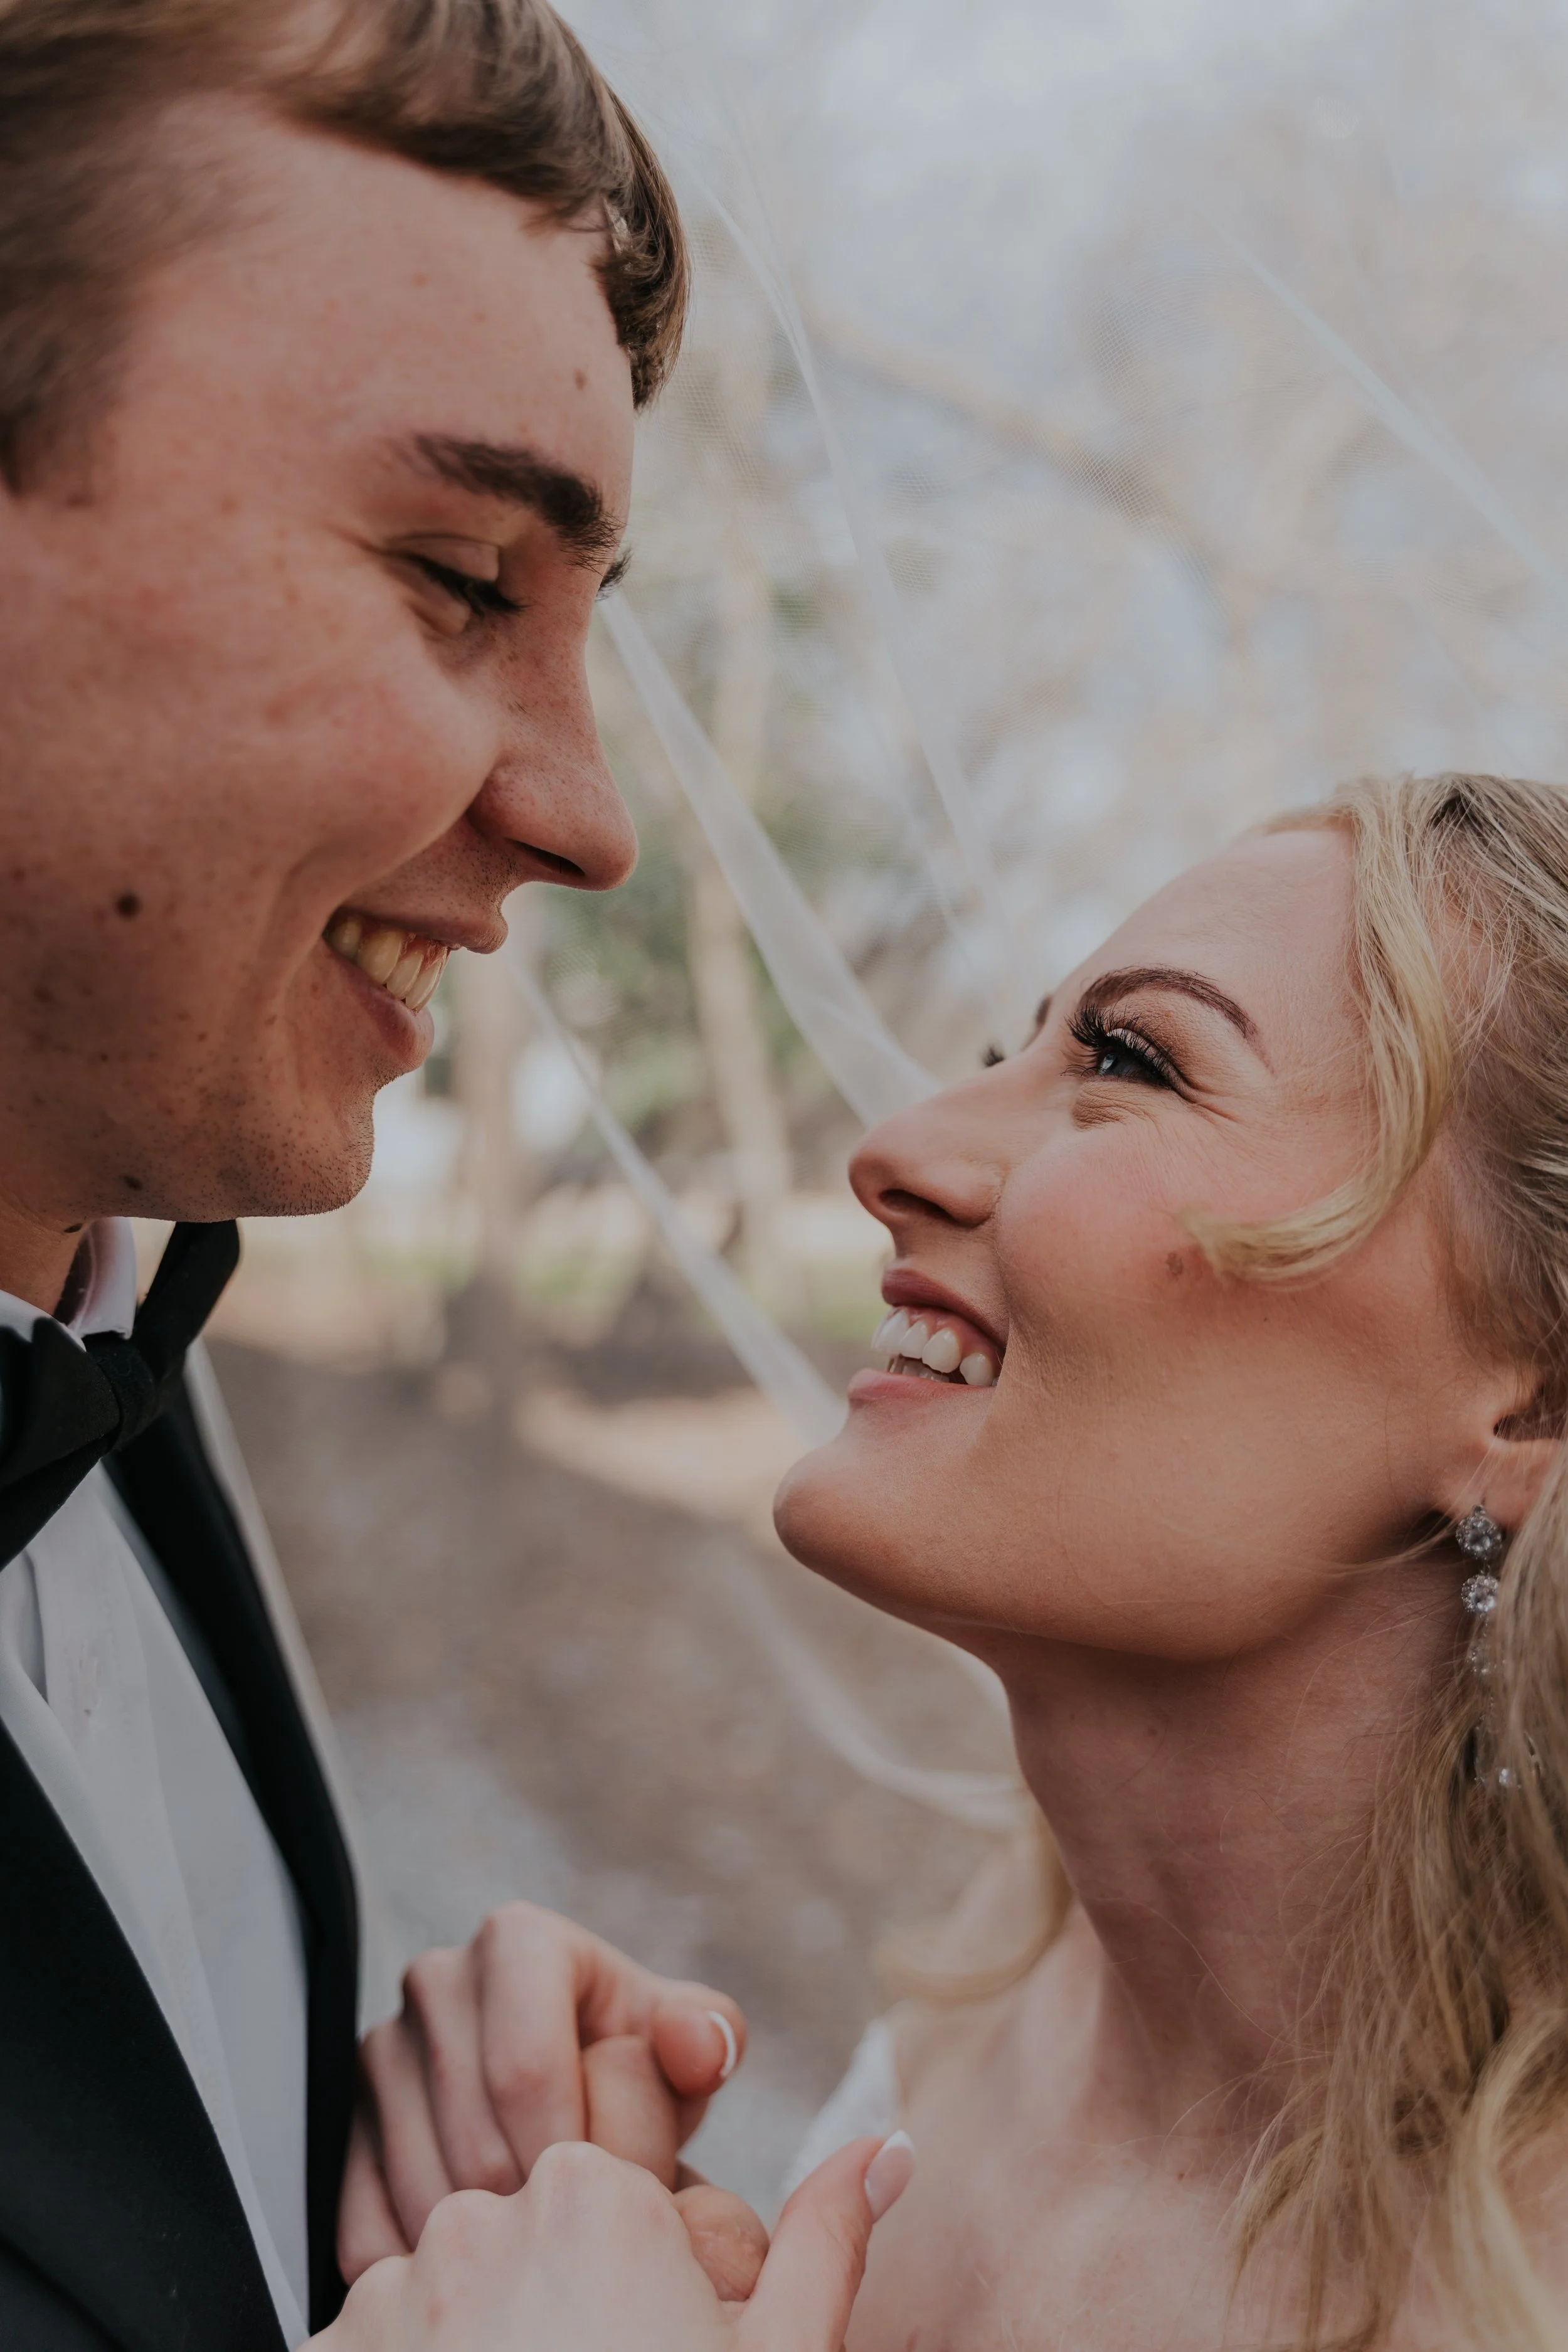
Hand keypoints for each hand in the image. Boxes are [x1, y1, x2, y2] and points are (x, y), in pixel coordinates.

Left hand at [312, 2132, 915, 2351]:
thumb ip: (824, 2239)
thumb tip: (881, 2151)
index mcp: (593, 2199)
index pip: (603, 2197)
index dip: (629, 2275)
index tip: (642, 2337)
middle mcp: (479, 2218)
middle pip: (519, 2240)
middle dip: (548, 2308)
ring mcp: (392, 2292)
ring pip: (442, 2295)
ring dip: (472, 2347)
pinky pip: (375, 2348)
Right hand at [339, 1902, 746, 2282]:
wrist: (572, 2100)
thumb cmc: (631, 2069)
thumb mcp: (681, 2045)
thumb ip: (706, 2037)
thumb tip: (699, 2045)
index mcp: (518, 1942)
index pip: (523, 2069)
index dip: (571, 2150)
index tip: (614, 2195)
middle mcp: (436, 1981)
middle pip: (474, 2138)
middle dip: (538, 2207)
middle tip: (587, 2239)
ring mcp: (380, 2052)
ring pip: (419, 2189)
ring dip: (487, 2247)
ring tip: (545, 2252)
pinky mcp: (341, 2125)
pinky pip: (364, 2225)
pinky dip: (426, 2268)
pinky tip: (484, 2269)